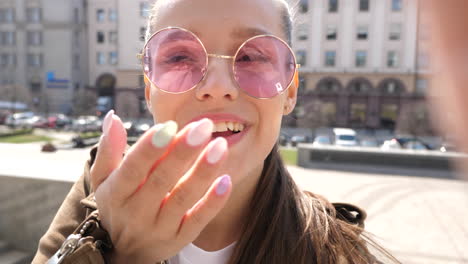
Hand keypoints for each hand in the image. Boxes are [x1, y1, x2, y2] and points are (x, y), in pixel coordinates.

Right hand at [90, 111, 231, 262]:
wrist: (125, 252)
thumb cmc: (117, 204)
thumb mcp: (104, 180)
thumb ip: (109, 149)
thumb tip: (112, 116)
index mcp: (117, 193)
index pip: (133, 169)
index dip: (150, 147)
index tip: (170, 125)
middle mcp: (137, 212)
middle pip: (162, 180)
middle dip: (183, 152)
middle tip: (203, 126)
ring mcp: (160, 227)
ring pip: (184, 198)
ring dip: (203, 171)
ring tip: (220, 145)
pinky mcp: (180, 238)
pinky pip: (199, 220)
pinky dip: (213, 201)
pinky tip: (226, 180)